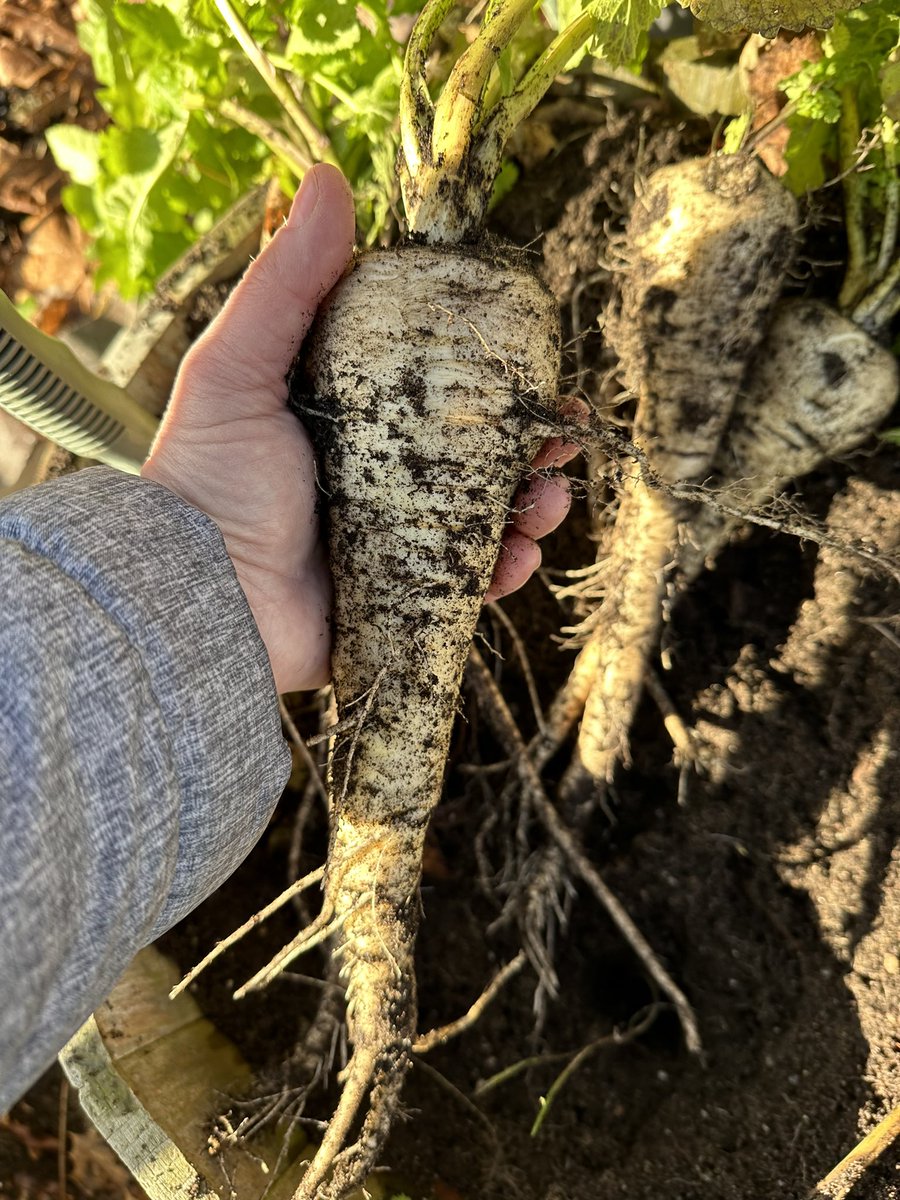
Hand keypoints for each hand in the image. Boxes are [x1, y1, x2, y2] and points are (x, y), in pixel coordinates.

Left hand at [142, 165, 578, 692]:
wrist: (201, 598)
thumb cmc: (210, 480)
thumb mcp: (238, 367)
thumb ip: (285, 283)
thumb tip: (330, 177)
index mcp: (351, 418)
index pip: (439, 384)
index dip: (493, 372)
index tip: (535, 358)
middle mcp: (379, 475)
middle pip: (477, 450)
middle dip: (530, 442)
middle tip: (562, 434)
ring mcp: (395, 539)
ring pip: (487, 514)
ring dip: (533, 504)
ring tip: (546, 502)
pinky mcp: (402, 596)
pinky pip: (471, 582)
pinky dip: (505, 570)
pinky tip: (516, 557)